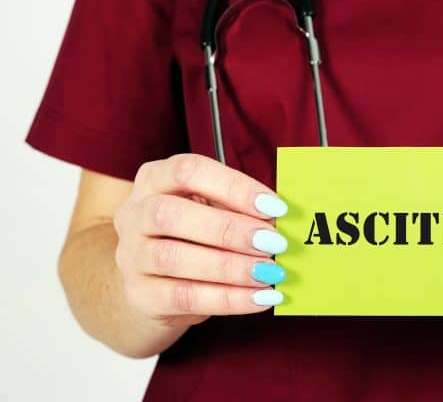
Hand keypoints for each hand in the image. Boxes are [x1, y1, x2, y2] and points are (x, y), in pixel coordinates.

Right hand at [114, 153, 289, 328]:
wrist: (152, 280)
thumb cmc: (192, 232)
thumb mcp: (210, 208)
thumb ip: (239, 207)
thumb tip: (283, 217)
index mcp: (154, 178)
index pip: (188, 171)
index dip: (234, 187)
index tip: (275, 206)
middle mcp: (134, 213)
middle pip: (171, 214)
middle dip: (229, 229)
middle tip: (273, 242)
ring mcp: (131, 255)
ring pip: (174, 258)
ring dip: (230, 267)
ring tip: (269, 272)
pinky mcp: (139, 294)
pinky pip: (184, 297)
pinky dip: (229, 299)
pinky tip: (261, 297)